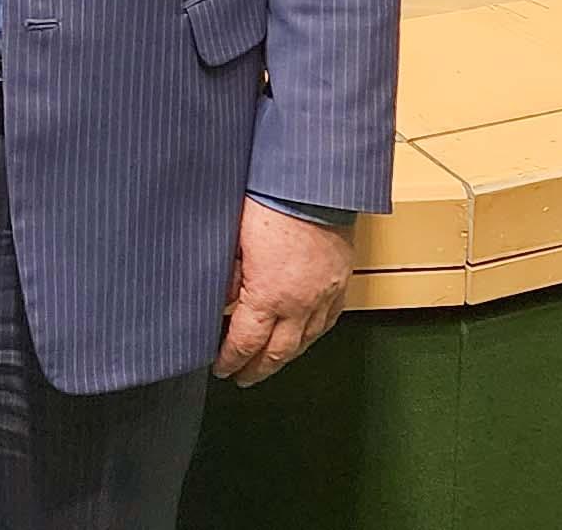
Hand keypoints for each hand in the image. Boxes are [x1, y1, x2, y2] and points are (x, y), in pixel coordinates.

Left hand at [212, 197, 352, 386]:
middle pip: (279, 351)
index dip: (232, 360)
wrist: (312, 184)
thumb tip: (222, 302)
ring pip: (306, 340)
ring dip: (285, 356)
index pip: (246, 342)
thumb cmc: (265, 202)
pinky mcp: (340, 281)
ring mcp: (324, 294)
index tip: (221, 369)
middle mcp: (301, 304)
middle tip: (242, 378)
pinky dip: (311, 335)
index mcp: (268, 296)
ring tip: (268, 364)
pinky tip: (302, 337)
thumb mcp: (230, 240)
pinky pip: (327, 321)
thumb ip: (226, 276)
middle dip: (258, 368)